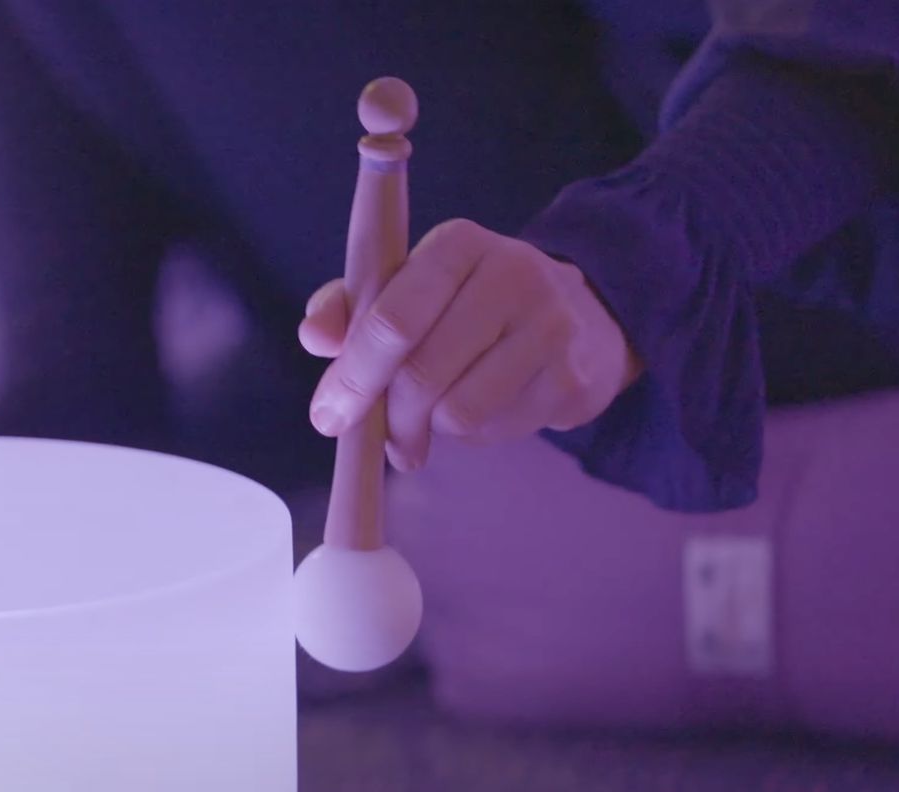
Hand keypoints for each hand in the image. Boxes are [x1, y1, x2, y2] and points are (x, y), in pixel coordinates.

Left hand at [298, 218, 641, 470]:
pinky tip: (482, 410)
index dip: (353, 376)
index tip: (329, 416)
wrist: (582, 315)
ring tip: (434, 420)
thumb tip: (316, 336)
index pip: (392, 319)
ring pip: (457, 412)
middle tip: (380, 440)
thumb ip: (350, 308)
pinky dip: (472, 435)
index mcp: (458, 245)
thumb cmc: (468, 305)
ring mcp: (551, 327)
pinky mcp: (572, 378)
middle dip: (387, 420)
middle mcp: (512, 274)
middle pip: (421, 375)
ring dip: (430, 431)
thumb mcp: (409, 287)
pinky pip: (495, 430)